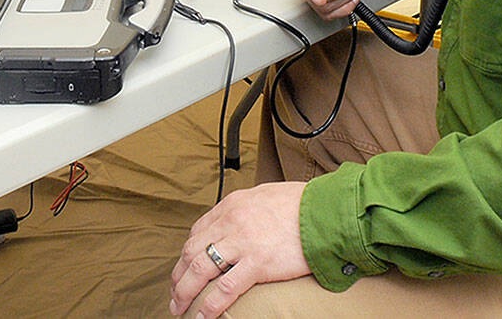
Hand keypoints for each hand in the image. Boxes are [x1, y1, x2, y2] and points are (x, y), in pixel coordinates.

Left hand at [169, 181, 309, 317]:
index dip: (188, 254)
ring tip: (180, 308)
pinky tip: (202, 316)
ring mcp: (243, 242)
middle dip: (179, 275)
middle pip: (192, 251)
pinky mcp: (258, 263)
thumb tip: (241, 221)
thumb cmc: (302, 203)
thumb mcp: (265, 195)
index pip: (198, 231)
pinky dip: (209, 305)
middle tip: (175, 293)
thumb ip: (247, 208)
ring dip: (184, 292)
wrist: (326, 210)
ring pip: (200, 269)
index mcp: (232, 205)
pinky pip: (225, 288)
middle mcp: (231, 221)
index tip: (186, 269)